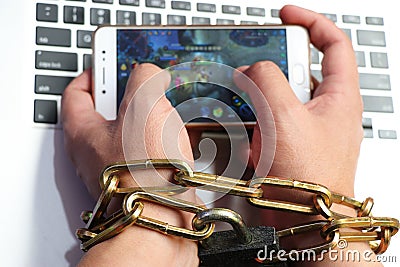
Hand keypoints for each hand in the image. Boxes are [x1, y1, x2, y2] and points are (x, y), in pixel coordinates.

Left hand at [62, 64, 197, 265]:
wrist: (164, 221)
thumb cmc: (147, 170)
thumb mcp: (144, 105)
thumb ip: (145, 77)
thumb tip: (150, 73)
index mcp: (84, 132)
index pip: (77, 92)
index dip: (93, 72)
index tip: (109, 62)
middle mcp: (96, 153)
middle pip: (108, 111)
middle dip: (131, 94)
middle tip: (148, 86)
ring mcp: (119, 169)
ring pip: (132, 132)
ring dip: (151, 119)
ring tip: (169, 113)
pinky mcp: (141, 180)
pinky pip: (148, 152)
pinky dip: (162, 142)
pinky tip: (179, 140)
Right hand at [236, 6, 382, 265]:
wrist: (305, 222)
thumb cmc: (311, 178)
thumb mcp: (285, 117)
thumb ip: (267, 81)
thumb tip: (252, 69)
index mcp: (339, 96)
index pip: (333, 42)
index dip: (310, 21)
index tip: (285, 14)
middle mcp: (326, 110)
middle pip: (300, 71)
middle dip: (272, 71)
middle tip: (254, 70)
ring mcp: (307, 128)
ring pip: (280, 99)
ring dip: (260, 104)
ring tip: (250, 114)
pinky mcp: (291, 145)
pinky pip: (270, 125)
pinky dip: (257, 128)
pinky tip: (252, 142)